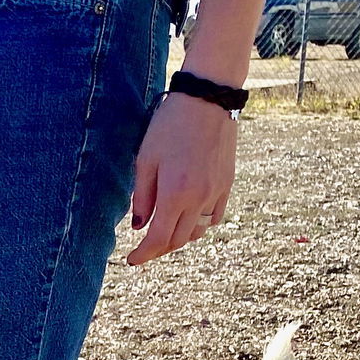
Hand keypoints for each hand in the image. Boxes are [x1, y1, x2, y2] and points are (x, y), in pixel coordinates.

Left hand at [127, 91, 238, 264]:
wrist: (208, 99)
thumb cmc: (170, 125)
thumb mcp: (146, 159)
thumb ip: (142, 197)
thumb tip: (139, 226)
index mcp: (175, 194)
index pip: (158, 239)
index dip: (143, 255)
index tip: (132, 260)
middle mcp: (199, 199)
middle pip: (178, 240)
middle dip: (159, 249)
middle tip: (144, 248)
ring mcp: (216, 193)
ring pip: (197, 232)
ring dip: (179, 238)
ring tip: (165, 233)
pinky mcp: (227, 184)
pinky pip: (214, 217)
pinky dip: (200, 225)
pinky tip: (189, 218)